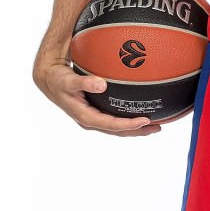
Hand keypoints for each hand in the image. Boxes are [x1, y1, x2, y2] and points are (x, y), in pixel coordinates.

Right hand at [33, 58, 161, 136]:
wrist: (50, 81)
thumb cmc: (59, 80)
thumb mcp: (69, 81)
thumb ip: (85, 82)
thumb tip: (102, 85)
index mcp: (85, 117)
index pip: (111, 125)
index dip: (128, 125)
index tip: (145, 120)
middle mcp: (91, 120)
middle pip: (118, 130)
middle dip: (138, 131)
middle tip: (158, 126)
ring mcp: (93, 117)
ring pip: (118, 127)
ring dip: (135, 127)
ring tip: (155, 124)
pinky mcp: (95, 112)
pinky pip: (114, 118)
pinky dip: (127, 117)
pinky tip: (140, 111)